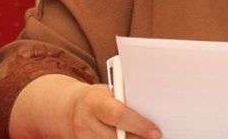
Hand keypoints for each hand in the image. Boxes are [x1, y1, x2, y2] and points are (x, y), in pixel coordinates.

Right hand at [10, 74, 161, 137]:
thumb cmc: (99, 97)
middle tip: (157, 138)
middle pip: (117, 137)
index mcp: (95, 102)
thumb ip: (126, 101)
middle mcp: (86, 122)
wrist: (70, 108)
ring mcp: (83, 137)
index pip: (119, 115)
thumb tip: (154, 110)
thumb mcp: (109, 92)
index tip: (157, 132)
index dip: (139, 125)